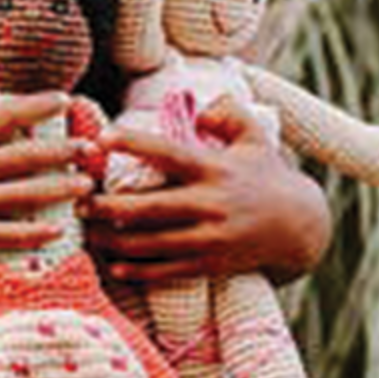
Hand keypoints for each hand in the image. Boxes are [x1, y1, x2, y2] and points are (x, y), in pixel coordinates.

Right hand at [0, 59, 96, 259]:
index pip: (7, 116)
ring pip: (22, 197)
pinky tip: (56, 232)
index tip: (65, 100)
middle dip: (63, 152)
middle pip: (25, 158)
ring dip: (58, 191)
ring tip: (86, 187)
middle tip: (91, 149)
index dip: (39, 106)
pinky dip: (31, 235)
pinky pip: (2, 236)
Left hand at [83, 94, 331, 283]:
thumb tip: (198, 107)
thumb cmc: (268, 175)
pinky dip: (138, 269)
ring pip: (151, 243)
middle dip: (107, 206)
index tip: (101, 138)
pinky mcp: (210, 264)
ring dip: (114, 240)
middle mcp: (210, 205)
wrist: (300, 227)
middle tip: (79, 202)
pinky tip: (115, 265)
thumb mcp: (255, 136)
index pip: (168, 153)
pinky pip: (167, 270)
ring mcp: (209, 239)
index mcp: (215, 169)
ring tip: (89, 232)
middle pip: (148, 208)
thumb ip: (227, 113)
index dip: (133, 144)